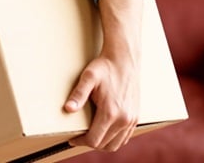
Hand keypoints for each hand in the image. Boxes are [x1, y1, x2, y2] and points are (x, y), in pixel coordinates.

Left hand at [64, 0, 143, 151]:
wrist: (125, 58)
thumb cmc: (105, 66)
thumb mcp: (88, 78)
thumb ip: (78, 94)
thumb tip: (68, 109)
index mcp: (111, 112)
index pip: (94, 140)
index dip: (81, 142)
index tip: (73, 138)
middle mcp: (124, 119)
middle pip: (105, 145)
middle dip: (90, 143)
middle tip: (79, 137)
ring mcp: (131, 119)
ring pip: (116, 144)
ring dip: (102, 143)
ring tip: (91, 135)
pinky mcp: (136, 116)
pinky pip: (125, 137)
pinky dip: (114, 139)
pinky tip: (105, 132)